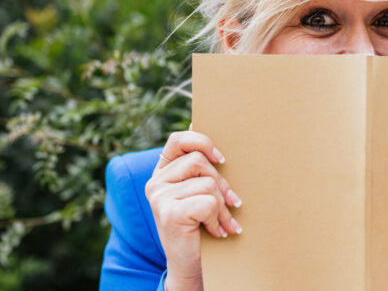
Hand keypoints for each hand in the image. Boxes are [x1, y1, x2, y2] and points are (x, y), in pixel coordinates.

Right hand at [145, 129, 242, 290]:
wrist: (190, 265)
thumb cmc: (199, 224)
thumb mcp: (199, 191)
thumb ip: (200, 166)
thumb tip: (199, 123)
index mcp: (162, 172)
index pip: (178, 140)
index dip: (201, 141)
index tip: (221, 159)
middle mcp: (155, 182)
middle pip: (199, 161)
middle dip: (222, 184)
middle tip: (232, 203)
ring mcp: (159, 197)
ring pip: (207, 183)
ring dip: (222, 205)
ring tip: (223, 221)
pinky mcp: (168, 213)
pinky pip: (208, 202)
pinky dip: (218, 218)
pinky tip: (216, 230)